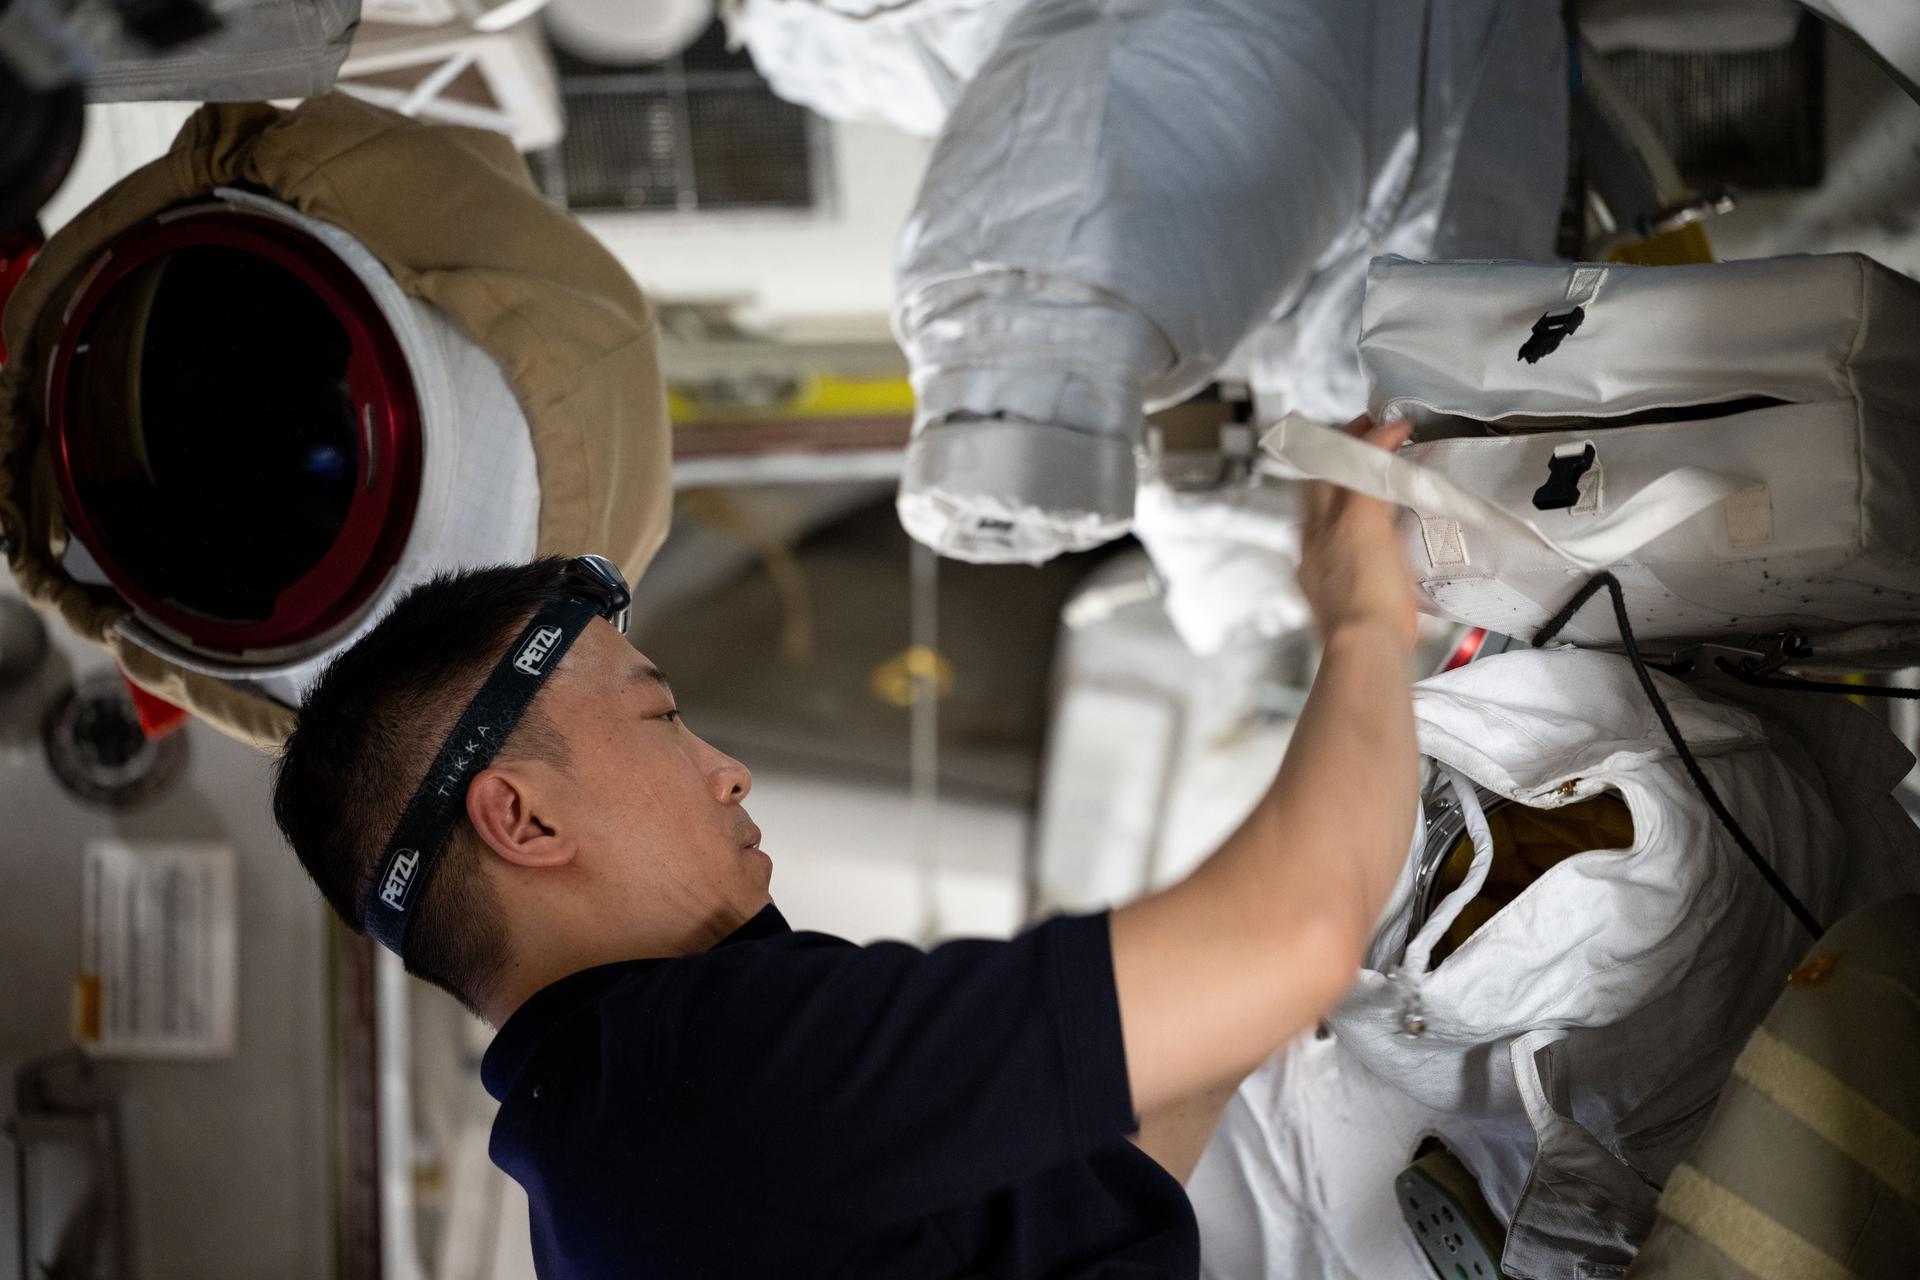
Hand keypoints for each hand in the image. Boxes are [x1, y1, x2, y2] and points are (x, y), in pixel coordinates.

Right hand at [1297, 416, 1418, 651]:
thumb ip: (1365, 606)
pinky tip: (1396, 429)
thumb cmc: (1366, 644)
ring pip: (1335, 470)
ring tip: (1373, 426)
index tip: (1338, 486)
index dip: (1324, 499)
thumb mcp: (1357, 620)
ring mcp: (1334, 527)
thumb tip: (1392, 613)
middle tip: (1350, 438)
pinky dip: (1381, 443)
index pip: (1311, 521)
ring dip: (1354, 444)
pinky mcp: (1359, 517)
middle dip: (1329, 458)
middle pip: (1314, 486)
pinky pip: (1367, 466)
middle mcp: (1314, 541)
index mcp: (1311, 567)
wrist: (1360, 644)